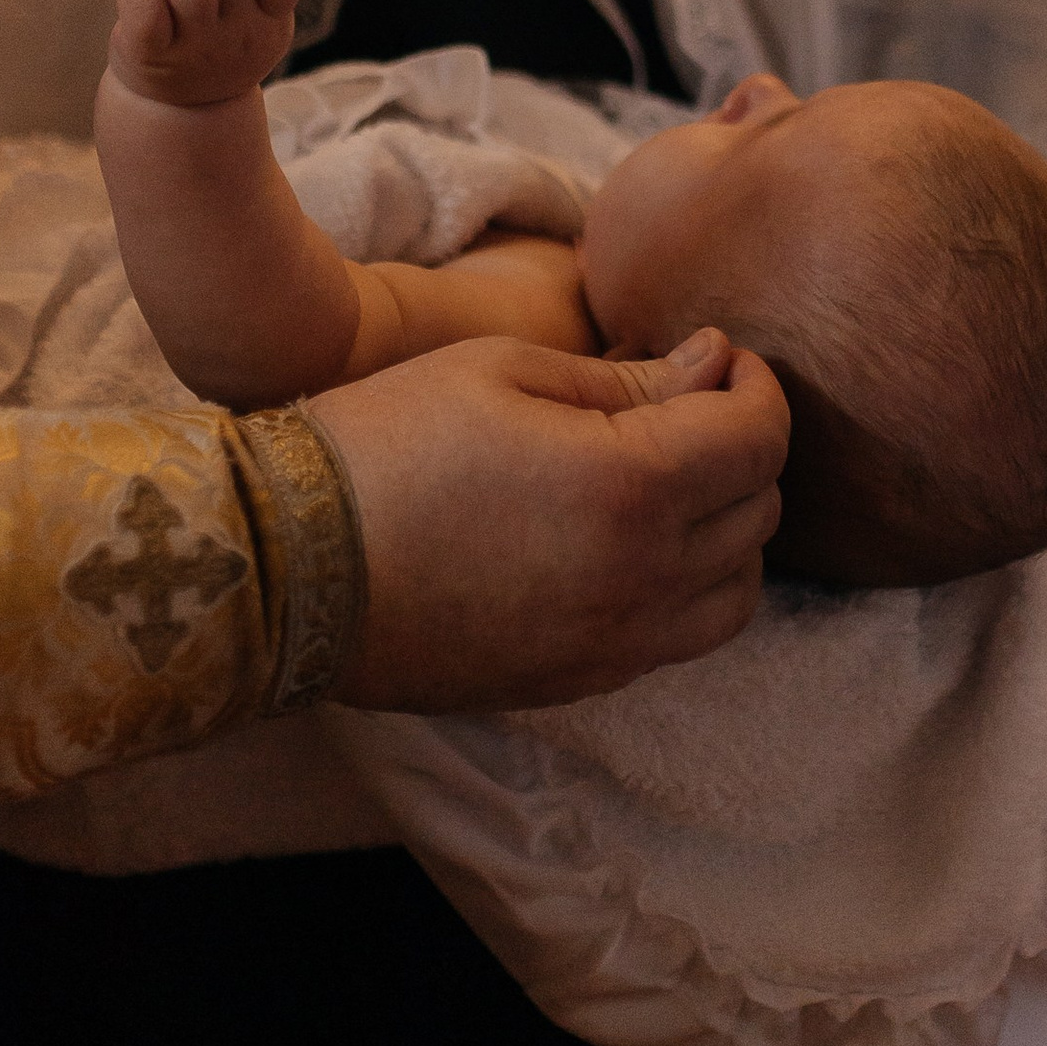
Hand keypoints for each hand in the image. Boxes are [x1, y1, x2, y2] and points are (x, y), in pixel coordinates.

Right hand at [317, 328, 788, 710]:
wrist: (286, 567)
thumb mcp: (504, 374)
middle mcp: (641, 581)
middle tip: (689, 409)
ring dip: (727, 532)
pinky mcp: (575, 685)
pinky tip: (627, 547)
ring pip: (737, 594)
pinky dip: (683, 591)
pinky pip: (676, 641)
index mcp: (631, 488)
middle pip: (759, 516)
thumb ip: (629, 377)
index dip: (756, 387)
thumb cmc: (387, 444)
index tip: (721, 361)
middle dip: (742, 450)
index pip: (760, 440)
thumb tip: (714, 364)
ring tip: (670, 485)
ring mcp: (612, 646)